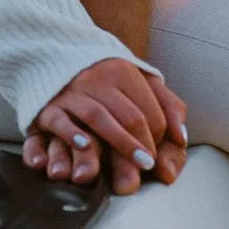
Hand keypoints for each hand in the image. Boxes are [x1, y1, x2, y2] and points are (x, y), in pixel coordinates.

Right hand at [27, 58, 187, 195]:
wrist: (55, 59)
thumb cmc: (106, 81)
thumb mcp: (140, 82)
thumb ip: (167, 106)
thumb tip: (181, 139)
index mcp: (123, 72)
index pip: (149, 111)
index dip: (157, 138)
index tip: (156, 157)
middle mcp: (98, 78)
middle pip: (128, 116)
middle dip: (141, 146)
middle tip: (149, 168)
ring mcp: (71, 92)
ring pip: (98, 117)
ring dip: (119, 143)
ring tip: (134, 169)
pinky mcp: (47, 107)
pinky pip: (60, 121)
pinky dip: (72, 134)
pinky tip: (86, 147)